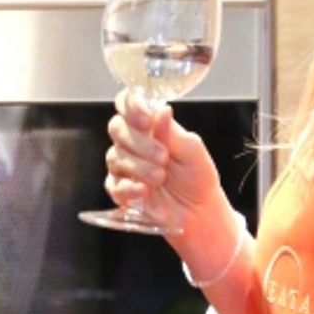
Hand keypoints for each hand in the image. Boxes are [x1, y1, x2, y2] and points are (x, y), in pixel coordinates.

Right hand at [102, 89, 224, 236]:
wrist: (199, 210)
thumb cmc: (197, 176)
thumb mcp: (193, 150)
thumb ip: (173, 132)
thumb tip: (162, 109)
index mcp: (149, 126)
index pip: (127, 103)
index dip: (130, 105)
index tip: (146, 119)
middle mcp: (132, 143)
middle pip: (117, 128)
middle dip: (139, 142)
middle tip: (162, 156)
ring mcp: (124, 167)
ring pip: (114, 157)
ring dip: (138, 166)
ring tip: (160, 176)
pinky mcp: (121, 191)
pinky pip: (114, 185)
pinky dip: (128, 187)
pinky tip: (143, 190)